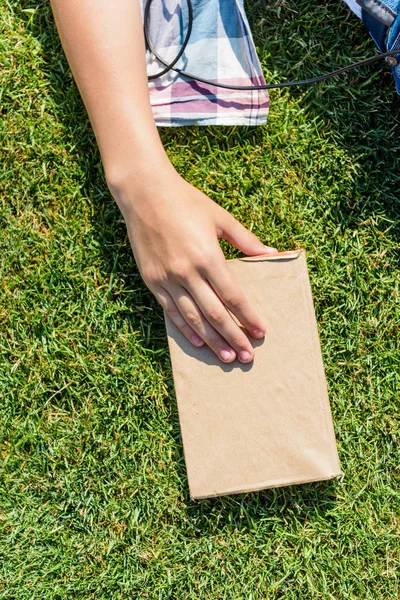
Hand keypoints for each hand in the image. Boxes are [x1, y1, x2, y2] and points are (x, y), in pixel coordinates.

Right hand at [112, 169, 276, 362]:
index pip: (234, 297)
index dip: (249, 317)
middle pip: (216, 314)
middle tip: (248, 356)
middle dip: (235, 337)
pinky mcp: (152, 281)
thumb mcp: (220, 217)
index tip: (262, 332)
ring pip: (193, 319)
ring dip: (212, 341)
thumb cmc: (186, 201)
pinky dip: (185, 329)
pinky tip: (198, 342)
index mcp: (208, 257)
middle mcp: (188, 272)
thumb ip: (246, 240)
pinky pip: (171, 311)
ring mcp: (167, 279)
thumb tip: (272, 255)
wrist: (144, 193)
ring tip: (227, 357)